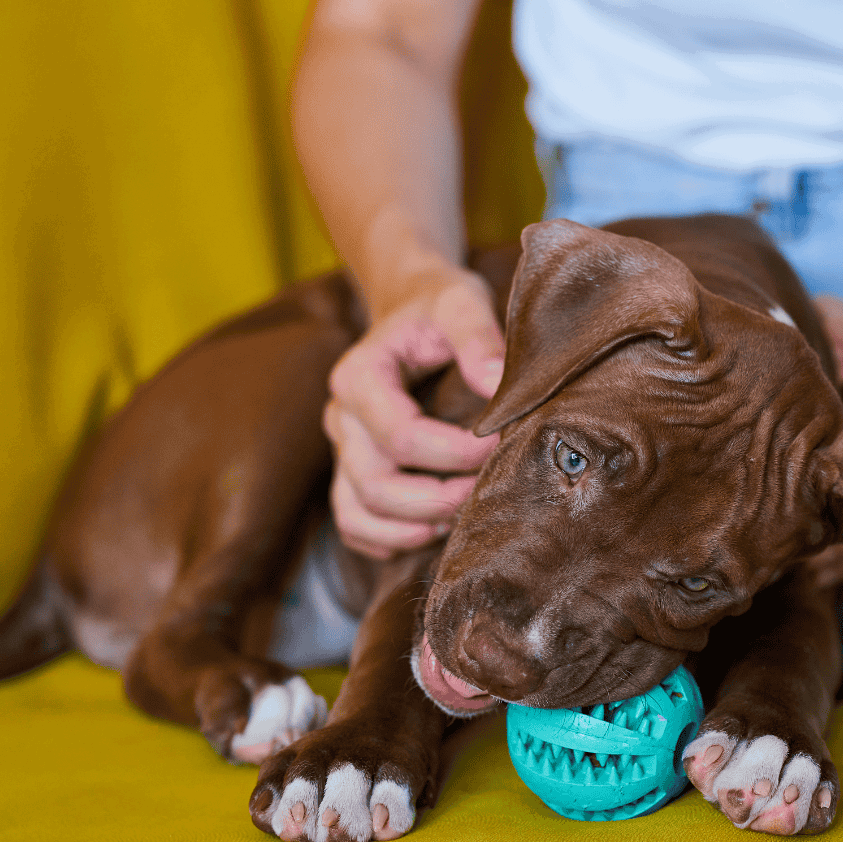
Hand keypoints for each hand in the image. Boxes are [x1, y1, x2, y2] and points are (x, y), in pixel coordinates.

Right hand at [324, 268, 504, 558]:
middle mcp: (341, 417)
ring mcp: (342, 449)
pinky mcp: (350, 471)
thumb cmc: (439, 306)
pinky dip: (388, 539)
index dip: (455, 453)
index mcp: (359, 376)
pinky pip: (353, 523)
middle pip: (376, 484)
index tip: (501, 445)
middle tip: (488, 493)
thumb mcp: (461, 302)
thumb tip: (500, 383)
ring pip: (357, 513)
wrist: (413, 307)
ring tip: (461, 518)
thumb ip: (479, 337)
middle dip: (437, 499)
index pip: (401, 436)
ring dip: (412, 528)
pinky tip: (432, 530)